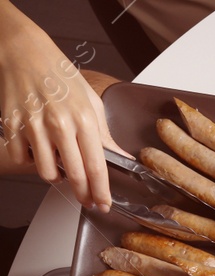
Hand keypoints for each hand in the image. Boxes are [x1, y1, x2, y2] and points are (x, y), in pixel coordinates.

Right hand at [0, 10, 117, 209]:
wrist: (24, 52)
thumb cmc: (60, 75)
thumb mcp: (91, 102)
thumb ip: (105, 134)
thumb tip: (122, 157)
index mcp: (84, 119)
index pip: (96, 166)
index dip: (101, 191)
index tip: (104, 204)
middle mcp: (60, 124)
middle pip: (74, 174)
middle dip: (83, 194)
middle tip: (87, 200)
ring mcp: (34, 125)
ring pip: (46, 171)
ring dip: (55, 177)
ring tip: (60, 169)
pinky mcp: (12, 123)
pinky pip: (22, 157)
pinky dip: (30, 160)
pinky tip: (38, 151)